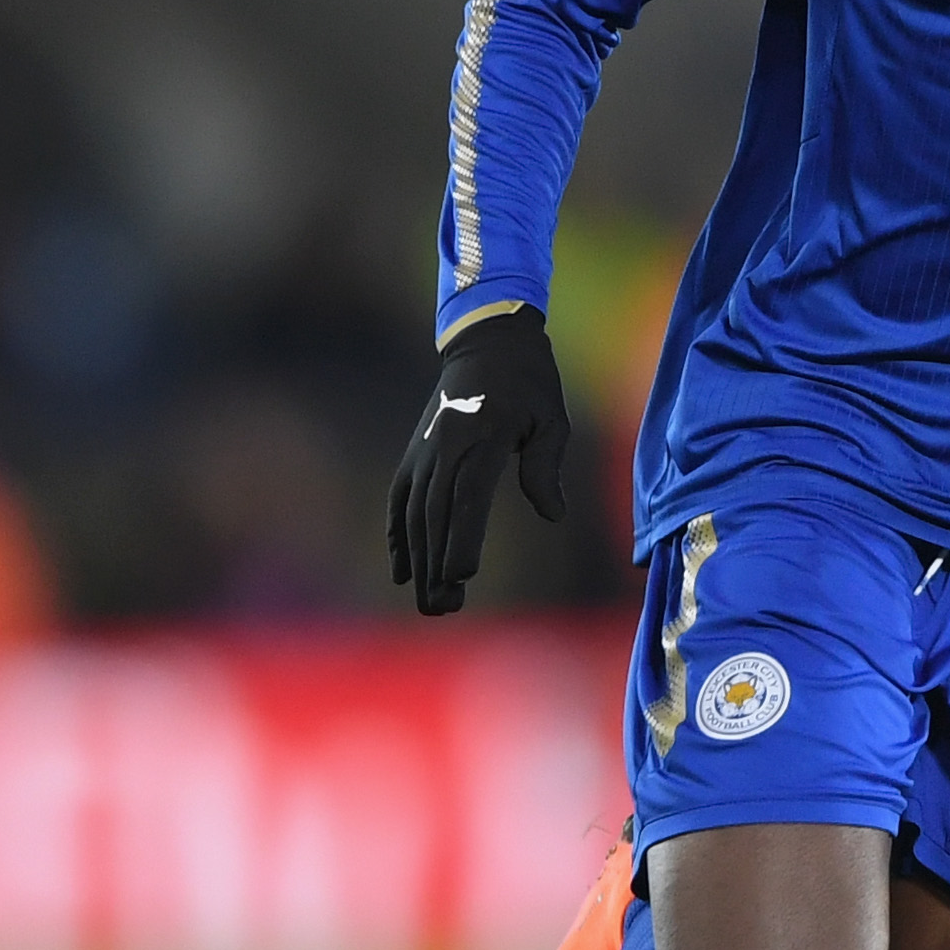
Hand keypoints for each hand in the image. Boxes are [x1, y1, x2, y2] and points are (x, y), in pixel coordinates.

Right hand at [387, 307, 573, 613]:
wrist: (486, 341)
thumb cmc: (530, 384)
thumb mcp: (551, 419)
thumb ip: (545, 466)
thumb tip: (552, 514)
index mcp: (482, 437)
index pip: (468, 496)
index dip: (462, 537)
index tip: (462, 576)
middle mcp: (445, 447)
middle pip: (436, 514)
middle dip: (436, 564)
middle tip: (444, 608)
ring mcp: (424, 451)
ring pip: (414, 514)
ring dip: (418, 561)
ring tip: (430, 603)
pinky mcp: (414, 453)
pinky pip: (399, 500)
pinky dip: (397, 536)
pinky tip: (402, 572)